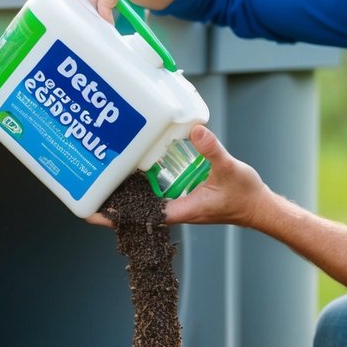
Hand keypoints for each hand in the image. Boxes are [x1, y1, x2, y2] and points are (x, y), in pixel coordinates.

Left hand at [84, 125, 271, 228]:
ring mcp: (179, 204)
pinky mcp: (184, 197)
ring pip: (145, 201)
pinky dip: (144, 185)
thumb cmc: (246, 195)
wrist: (259, 207)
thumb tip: (195, 130)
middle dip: (113, 203)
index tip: (92, 212)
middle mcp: (176, 210)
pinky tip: (135, 171)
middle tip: (86, 190)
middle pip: (137, 210)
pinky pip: (158, 193)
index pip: (141, 216)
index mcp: (182, 209)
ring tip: (103, 180)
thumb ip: (212, 150)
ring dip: (126, 194)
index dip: (116, 214)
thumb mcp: (229, 168)